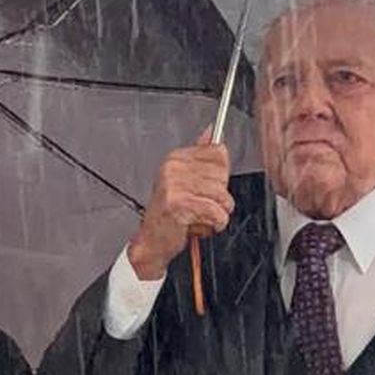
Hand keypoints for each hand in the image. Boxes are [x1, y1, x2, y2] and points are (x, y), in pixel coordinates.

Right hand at [127, 134, 232, 281]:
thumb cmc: (169, 215)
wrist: (151, 243)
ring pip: (222, 195)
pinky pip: (216, 212)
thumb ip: (200, 156)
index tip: (203, 188)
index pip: (218, 153)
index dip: (219, 176)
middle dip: (218, 196)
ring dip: (217, 213)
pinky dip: (215, 224)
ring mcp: (174, 185)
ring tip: (200, 216)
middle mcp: (173, 168)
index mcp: (175, 158)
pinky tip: (200, 225)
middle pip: (223, 175)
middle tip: (199, 205)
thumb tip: (212, 131)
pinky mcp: (179, 204)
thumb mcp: (183, 181)